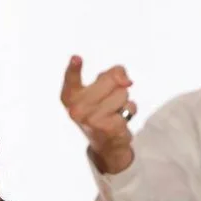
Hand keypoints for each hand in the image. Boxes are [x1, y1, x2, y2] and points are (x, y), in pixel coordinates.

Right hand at [60, 55, 135, 173]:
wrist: (106, 142)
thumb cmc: (101, 108)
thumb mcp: (100, 88)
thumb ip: (112, 74)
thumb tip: (127, 81)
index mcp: (70, 97)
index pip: (71, 79)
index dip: (74, 68)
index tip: (76, 57)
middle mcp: (77, 109)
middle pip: (110, 79)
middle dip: (117, 85)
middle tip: (109, 98)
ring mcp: (92, 119)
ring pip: (122, 93)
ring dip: (123, 100)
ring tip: (114, 111)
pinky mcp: (108, 127)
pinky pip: (130, 107)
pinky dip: (129, 111)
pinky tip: (120, 119)